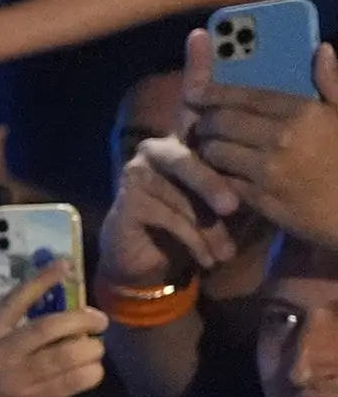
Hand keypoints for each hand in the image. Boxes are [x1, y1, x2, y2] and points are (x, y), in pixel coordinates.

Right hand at [0, 281, 107, 396]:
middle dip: (80, 319)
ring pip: (63, 356)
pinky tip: (94, 372)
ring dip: (90, 350)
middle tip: (99, 320)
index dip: (41, 281)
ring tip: (97, 348)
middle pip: (46, 328)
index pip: (14, 300)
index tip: (65, 264)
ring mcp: (13, 378)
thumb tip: (1, 279)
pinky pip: (69, 383)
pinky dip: (89, 375)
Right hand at [105, 134, 244, 285]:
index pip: (209, 137)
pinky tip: (207, 259)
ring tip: (227, 254)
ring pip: (182, 197)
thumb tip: (269, 182)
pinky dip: (193, 242)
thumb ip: (241, 185)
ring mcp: (137, 173)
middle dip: (213, 185)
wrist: (150, 257)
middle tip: (233, 209)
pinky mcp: (127, 201)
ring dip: (209, 229)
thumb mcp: (226, 202)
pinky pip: (169, 219)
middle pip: (189, 160)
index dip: (232, 155)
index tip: (257, 183)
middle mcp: (156, 149)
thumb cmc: (195, 222)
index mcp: (183, 139)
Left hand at [188, 33, 337, 249]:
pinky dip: (215, 176)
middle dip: (204, 121)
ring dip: (206, 149)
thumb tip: (322, 50)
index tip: (195, 92)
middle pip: (222, 122)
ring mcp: (269, 170)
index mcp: (303, 113)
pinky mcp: (261, 199)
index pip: (246, 96)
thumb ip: (333, 83)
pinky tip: (216, 174)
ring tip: (207, 148)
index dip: (214, 93)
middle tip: (199, 124)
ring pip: (215, 152)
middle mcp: (281, 138)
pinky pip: (223, 181)